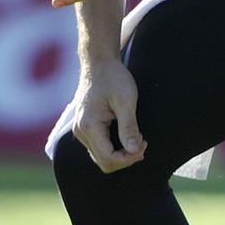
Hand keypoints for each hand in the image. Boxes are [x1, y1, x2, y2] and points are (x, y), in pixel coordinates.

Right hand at [74, 58, 146, 172]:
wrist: (99, 63)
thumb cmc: (113, 77)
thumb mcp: (126, 99)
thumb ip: (129, 126)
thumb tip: (134, 150)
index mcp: (89, 126)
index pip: (107, 158)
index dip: (128, 158)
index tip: (144, 144)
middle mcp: (80, 132)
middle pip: (103, 161)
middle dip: (125, 158)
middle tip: (143, 143)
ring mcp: (81, 130)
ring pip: (101, 156)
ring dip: (121, 153)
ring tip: (138, 139)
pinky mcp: (85, 127)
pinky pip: (99, 146)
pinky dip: (114, 146)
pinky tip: (128, 135)